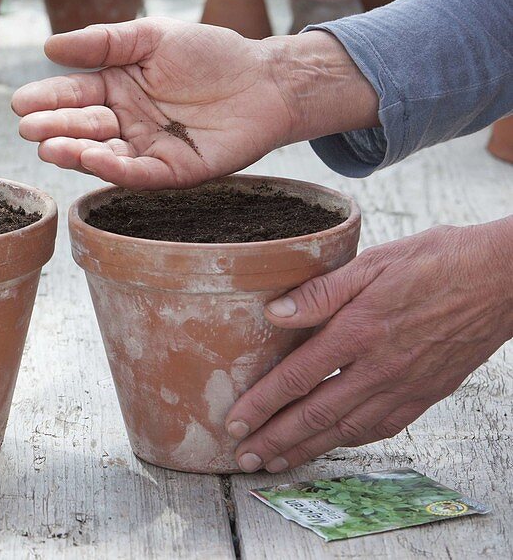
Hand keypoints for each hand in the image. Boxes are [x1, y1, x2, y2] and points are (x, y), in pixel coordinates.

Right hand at [11, 19, 378, 188]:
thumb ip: (104, 42)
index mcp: (116, 88)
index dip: (47, 99)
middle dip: (53, 128)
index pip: (74, 95)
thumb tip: (50, 46)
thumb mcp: (152, 37)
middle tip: (28, 128)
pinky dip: (113, 168)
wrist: (265, 79)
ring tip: (49, 147)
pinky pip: (138, 172)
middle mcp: (125, 122)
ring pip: (102, 154)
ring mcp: (146, 149)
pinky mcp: (172, 170)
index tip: (20, 103)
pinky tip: (90, 158)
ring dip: (74, 152)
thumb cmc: (210, 54)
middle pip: (82, 127)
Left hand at [225, 219, 512, 472]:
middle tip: (244, 457)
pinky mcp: (427, 393)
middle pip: (317, 414)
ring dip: (307, 447)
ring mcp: (406, 385)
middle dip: (276, 438)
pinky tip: (331, 443)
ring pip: (347, 428)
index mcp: (361, 330)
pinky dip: (350, 440)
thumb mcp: (373, 262)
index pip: (299, 377)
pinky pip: (382, 426)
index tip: (236, 421)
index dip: (264, 403)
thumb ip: (321, 291)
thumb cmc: (437, 261)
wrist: (503, 278)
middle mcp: (381, 366)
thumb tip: (274, 313)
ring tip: (276, 460)